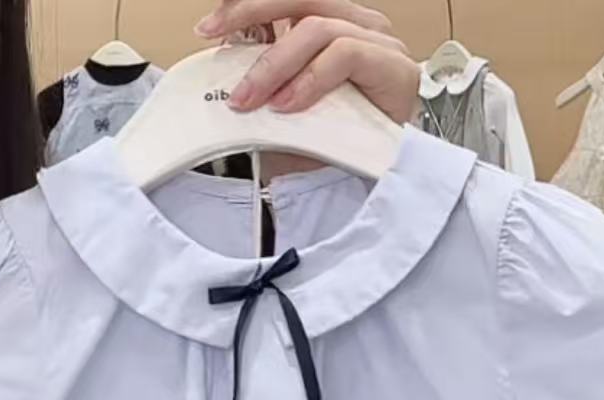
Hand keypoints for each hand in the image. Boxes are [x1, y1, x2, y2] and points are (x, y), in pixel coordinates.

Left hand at [194, 1, 419, 125]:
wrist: (375, 178)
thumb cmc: (336, 144)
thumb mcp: (286, 111)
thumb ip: (264, 86)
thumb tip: (225, 77)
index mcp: (333, 23)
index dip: (249, 3)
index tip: (211, 25)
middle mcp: (357, 24)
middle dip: (251, 11)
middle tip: (216, 34)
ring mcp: (378, 41)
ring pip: (316, 27)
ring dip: (275, 63)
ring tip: (251, 97)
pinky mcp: (392, 65)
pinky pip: (345, 54)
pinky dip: (310, 78)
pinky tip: (288, 103)